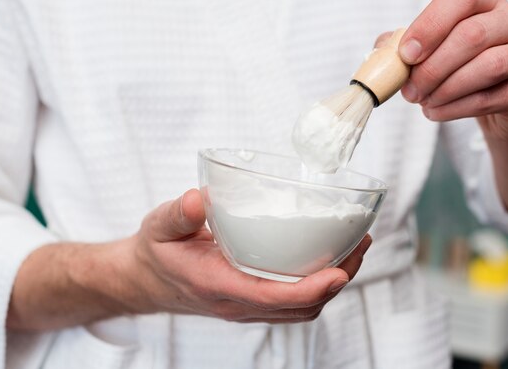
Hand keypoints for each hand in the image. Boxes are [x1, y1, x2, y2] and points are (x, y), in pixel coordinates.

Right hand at [130, 189, 370, 322]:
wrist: (147, 280)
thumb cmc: (157, 251)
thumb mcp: (158, 226)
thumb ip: (178, 214)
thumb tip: (199, 199)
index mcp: (216, 285)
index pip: (271, 297)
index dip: (310, 289)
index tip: (339, 271)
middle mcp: (237, 302)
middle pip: (299, 307)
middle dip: (337, 281)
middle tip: (361, 243)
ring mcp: (246, 305)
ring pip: (300, 308)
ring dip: (333, 284)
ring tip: (355, 248)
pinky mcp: (251, 299)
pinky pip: (292, 302)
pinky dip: (317, 285)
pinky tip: (327, 256)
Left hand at [396, 0, 507, 140]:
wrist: (500, 99)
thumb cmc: (462, 66)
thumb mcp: (433, 48)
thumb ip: (403, 45)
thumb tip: (381, 52)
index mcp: (485, 1)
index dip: (429, 25)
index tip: (406, 54)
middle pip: (471, 36)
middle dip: (431, 68)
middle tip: (409, 90)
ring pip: (486, 67)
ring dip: (444, 89)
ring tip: (422, 101)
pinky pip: (490, 98)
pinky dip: (454, 108)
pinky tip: (435, 111)